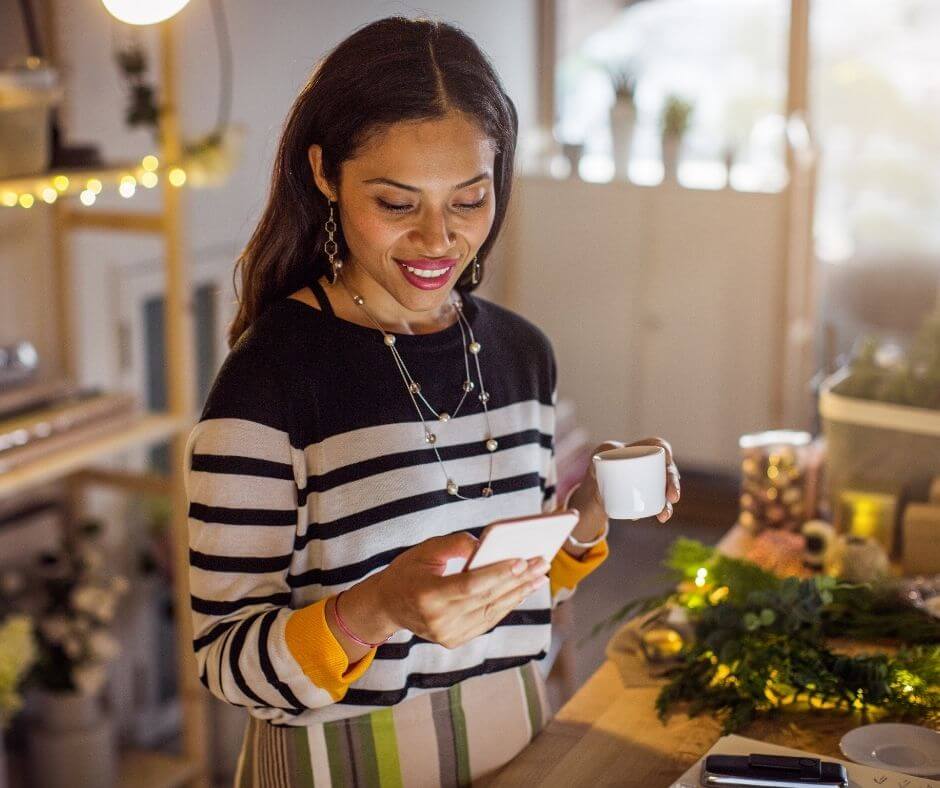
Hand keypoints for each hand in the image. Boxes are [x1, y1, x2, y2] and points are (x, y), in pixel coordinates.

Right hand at [373, 533, 549, 648]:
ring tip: (539, 576)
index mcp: (427, 595)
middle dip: (518, 580)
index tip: (522, 559)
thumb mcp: (425, 550)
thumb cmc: (407, 572)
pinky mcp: (455, 640)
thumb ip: (455, 544)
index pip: (470, 585)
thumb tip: (485, 544)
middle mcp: (438, 621)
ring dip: (519, 593)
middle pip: (487, 599)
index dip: (498, 573)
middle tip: (542, 562)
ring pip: (492, 612)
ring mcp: (448, 635)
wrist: (388, 605)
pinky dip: (506, 605)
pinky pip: (488, 621)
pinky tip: (522, 590)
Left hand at [574, 437, 680, 522]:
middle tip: (672, 497)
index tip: (667, 465)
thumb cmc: (603, 461)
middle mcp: (656, 465)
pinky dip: (658, 511)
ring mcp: (655, 481)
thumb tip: (601, 463)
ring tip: (664, 515)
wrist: (598, 482)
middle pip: (669, 472)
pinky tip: (656, 517)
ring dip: (668, 505)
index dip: (668, 456)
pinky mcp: (649, 496)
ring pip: (666, 493)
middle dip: (674, 485)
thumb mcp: (601, 453)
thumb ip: (601, 452)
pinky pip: (658, 504)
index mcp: (647, 448)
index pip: (662, 447)